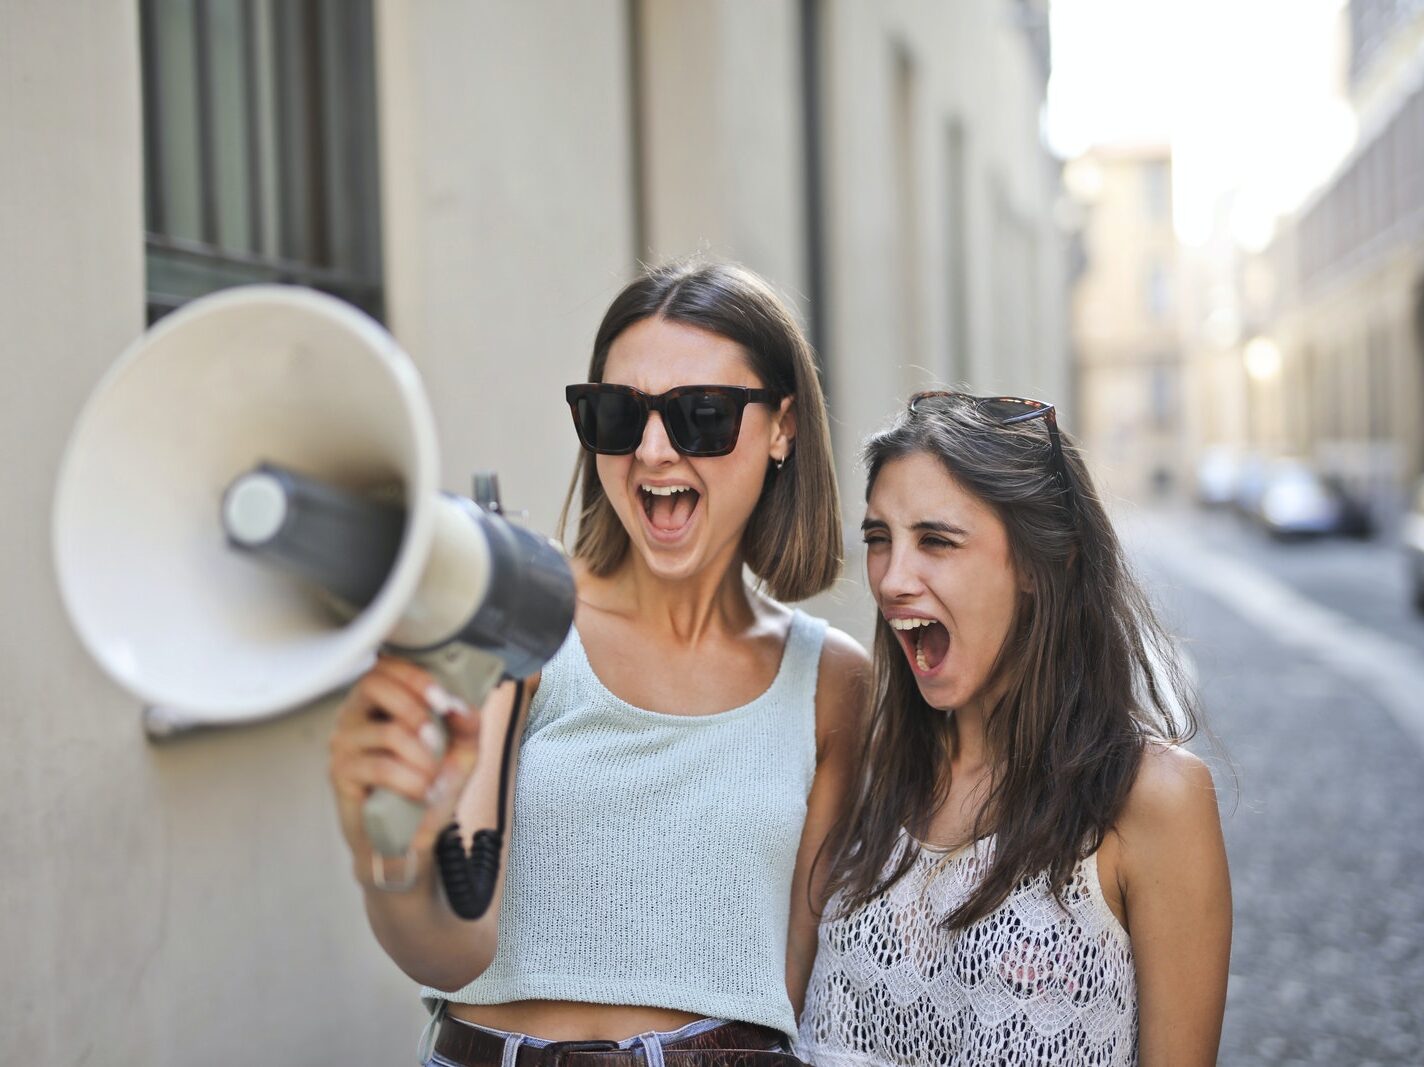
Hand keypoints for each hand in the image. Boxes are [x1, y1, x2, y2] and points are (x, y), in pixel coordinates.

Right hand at [328, 654, 482, 881]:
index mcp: (381, 700)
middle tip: (438, 740)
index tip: (444, 700)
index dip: (416, 676)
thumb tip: (461, 705)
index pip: (386, 665)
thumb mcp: (462, 751)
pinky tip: (426, 794)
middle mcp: (355, 714)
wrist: (411, 837)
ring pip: (387, 732)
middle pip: (373, 684)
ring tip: (435, 777)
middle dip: (416, 709)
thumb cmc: (432, 786)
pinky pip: (380, 767)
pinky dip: (412, 782)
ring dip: (422, 757)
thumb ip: (467, 724)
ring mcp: (344, 743)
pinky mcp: (341, 774)